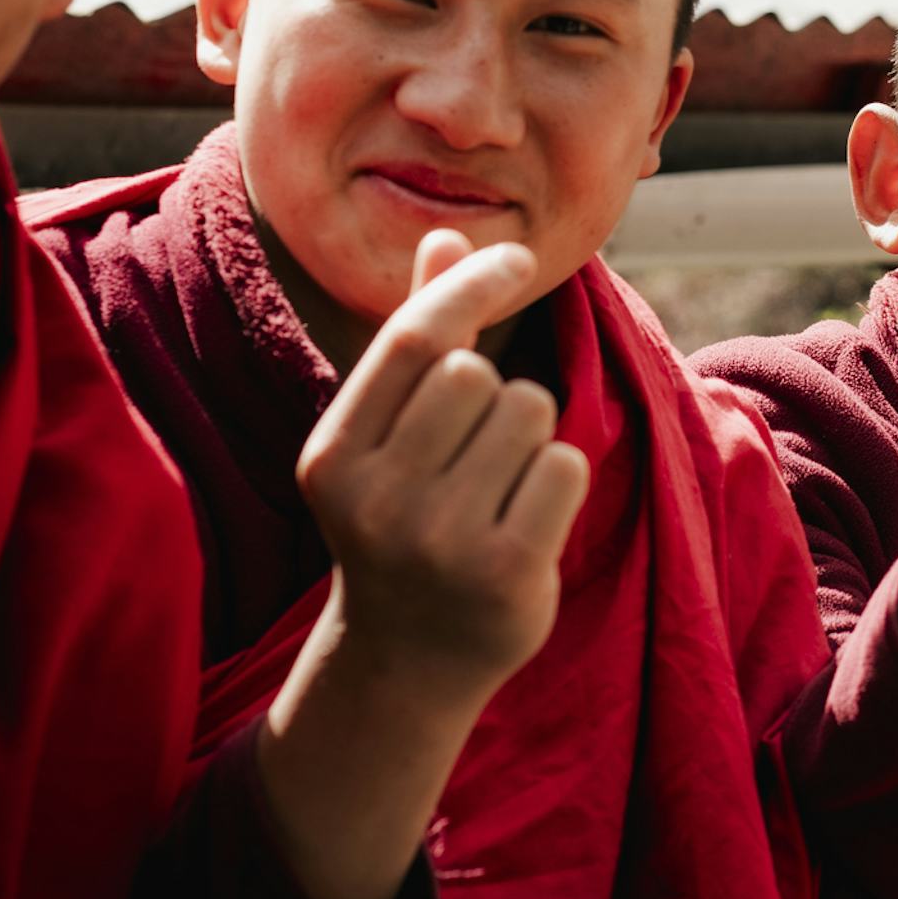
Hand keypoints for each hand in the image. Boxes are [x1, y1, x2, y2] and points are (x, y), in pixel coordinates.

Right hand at [295, 228, 583, 701]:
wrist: (408, 662)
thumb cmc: (404, 523)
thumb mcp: (389, 437)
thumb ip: (418, 338)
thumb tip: (446, 236)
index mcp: (334, 455)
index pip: (412, 339)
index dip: (469, 284)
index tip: (513, 257)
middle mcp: (376, 499)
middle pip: (478, 374)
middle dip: (495, 394)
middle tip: (473, 455)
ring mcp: (439, 541)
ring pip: (528, 410)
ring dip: (529, 436)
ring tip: (495, 489)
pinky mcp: (504, 572)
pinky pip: (563, 465)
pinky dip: (557, 479)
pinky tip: (523, 521)